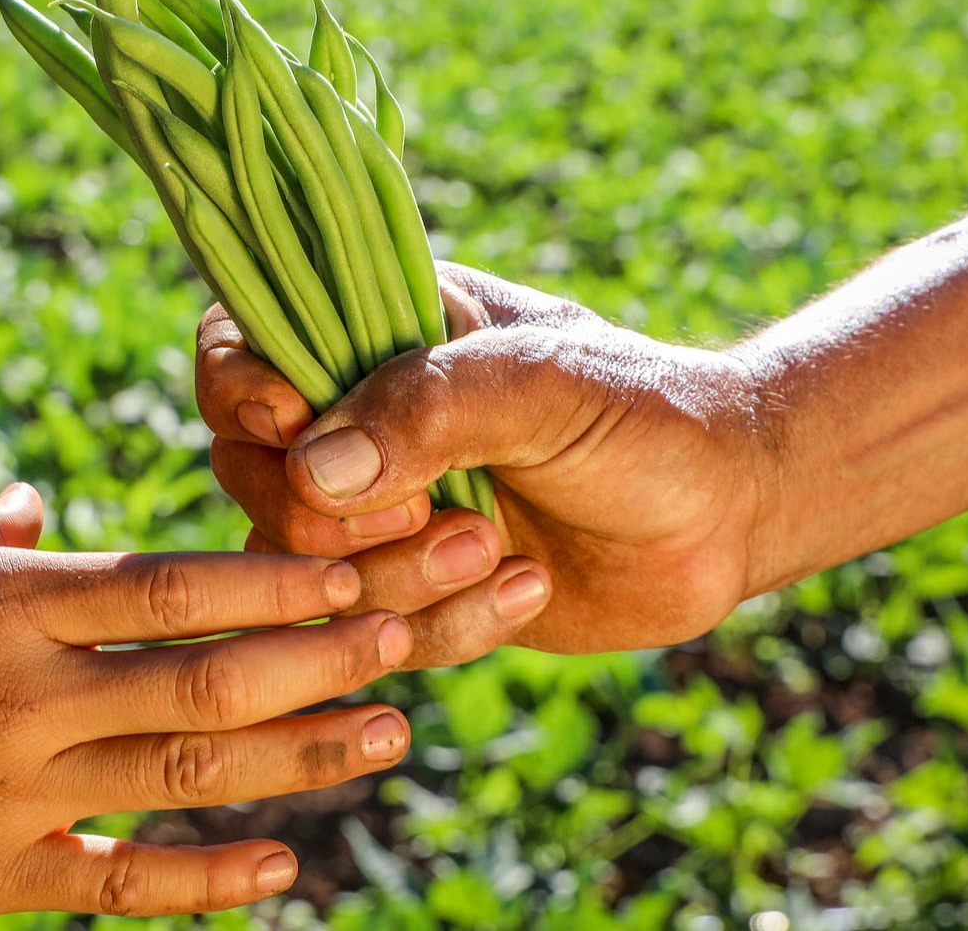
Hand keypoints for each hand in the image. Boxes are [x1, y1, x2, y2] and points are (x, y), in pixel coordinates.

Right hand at [0, 483, 414, 917]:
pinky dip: (207, 878)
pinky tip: (284, 867)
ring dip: (299, 756)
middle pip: (207, 675)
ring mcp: (7, 789)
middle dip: (325, 656)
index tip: (365, 561)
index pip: (173, 580)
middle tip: (416, 637)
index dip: (280, 575)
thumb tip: (34, 502)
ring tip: (387, 734)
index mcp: (0, 599)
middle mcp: (17, 689)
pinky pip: (121, 880)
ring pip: (186, 772)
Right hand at [197, 263, 773, 658]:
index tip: (295, 422)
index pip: (239, 342)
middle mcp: (358, 422)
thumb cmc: (644, 415)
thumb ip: (430, 408)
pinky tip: (525, 587)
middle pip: (250, 472)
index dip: (242, 389)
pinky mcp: (412, 596)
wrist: (728, 513)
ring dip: (399, 578)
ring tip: (498, 552)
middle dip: (332, 518)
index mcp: (375, 333)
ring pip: (300, 571)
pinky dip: (446, 625)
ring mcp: (378, 515)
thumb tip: (314, 466)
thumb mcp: (544, 385)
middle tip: (433, 513)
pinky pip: (372, 635)